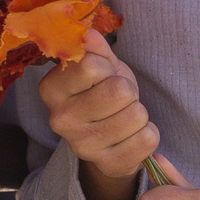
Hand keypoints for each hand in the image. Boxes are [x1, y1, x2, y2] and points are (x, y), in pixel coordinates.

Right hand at [40, 30, 157, 199]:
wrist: (107, 139)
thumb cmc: (100, 93)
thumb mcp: (98, 65)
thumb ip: (95, 48)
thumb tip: (89, 34)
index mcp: (51, 89)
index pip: (90, 66)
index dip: (107, 66)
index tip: (103, 75)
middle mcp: (60, 119)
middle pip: (119, 91)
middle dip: (127, 89)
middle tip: (119, 97)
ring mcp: (83, 146)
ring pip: (136, 115)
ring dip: (138, 112)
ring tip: (125, 115)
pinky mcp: (108, 165)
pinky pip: (148, 139)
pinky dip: (148, 132)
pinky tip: (133, 134)